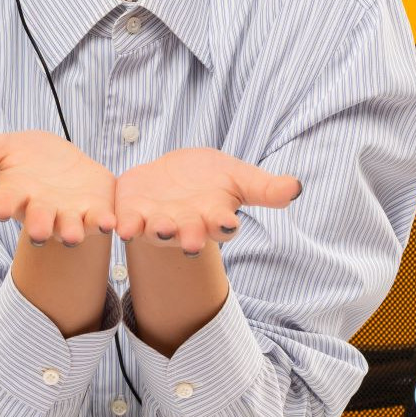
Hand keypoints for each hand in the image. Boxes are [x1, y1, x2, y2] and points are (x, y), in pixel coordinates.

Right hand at [0, 130, 116, 246]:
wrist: (62, 165)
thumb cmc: (25, 160)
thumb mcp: (0, 149)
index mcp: (16, 194)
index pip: (5, 202)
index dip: (3, 205)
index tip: (0, 208)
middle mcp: (41, 210)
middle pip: (39, 221)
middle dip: (39, 226)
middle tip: (39, 232)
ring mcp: (69, 213)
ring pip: (69, 228)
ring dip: (71, 232)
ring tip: (73, 236)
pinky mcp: (95, 210)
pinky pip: (100, 220)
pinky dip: (106, 223)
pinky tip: (112, 222)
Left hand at [112, 147, 300, 254]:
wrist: (173, 175)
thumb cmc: (211, 182)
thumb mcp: (239, 178)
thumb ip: (264, 188)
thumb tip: (297, 188)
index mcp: (213, 218)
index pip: (222, 226)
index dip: (224, 226)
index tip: (227, 223)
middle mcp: (186, 226)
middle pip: (189, 234)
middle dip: (189, 236)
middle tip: (191, 240)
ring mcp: (157, 221)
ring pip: (156, 231)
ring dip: (157, 232)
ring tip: (160, 228)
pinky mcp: (131, 211)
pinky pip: (125, 222)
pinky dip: (123, 225)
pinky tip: (118, 225)